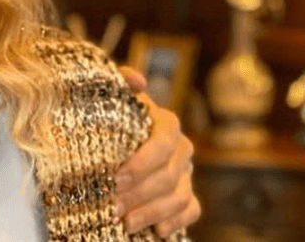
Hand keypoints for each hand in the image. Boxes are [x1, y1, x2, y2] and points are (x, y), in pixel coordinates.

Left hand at [115, 66, 200, 235]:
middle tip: (114, 204)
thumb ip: (120, 85)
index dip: (142, 163)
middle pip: (168, 175)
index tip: (117, 177)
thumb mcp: (113, 100)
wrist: (120, 138)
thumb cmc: (114, 119)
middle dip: (139, 193)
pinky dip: (174, 221)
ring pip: (178, 196)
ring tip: (125, 222)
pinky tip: (157, 231)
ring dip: (151, 212)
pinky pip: (191, 211)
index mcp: (166, 124)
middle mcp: (181, 148)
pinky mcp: (187, 195)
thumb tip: (132, 77)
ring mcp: (186, 173)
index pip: (163, 144)